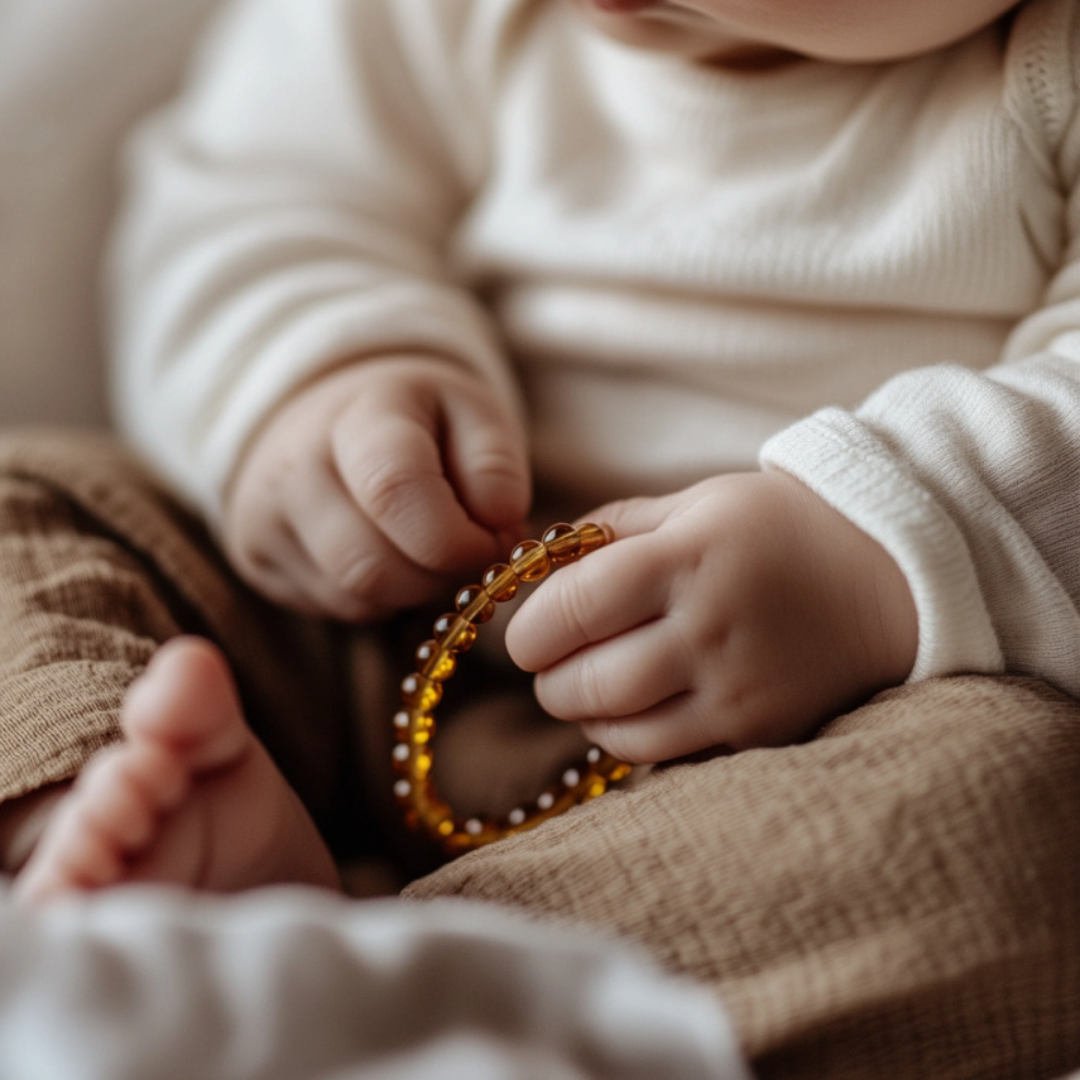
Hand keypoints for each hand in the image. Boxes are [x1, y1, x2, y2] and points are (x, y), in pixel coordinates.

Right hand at [223, 356, 530, 619]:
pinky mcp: (256, 557)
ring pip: (355, 596)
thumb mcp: (474, 414)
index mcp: (360, 414)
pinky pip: (334, 607)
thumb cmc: (420, 420)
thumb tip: (498, 528)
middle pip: (372, 565)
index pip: (395, 491)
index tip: (492, 540)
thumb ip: (495, 466)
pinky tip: (388, 554)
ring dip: (412, 589)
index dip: (456, 539)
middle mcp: (294, 464)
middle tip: (466, 549)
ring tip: (427, 546)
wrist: (331, 413)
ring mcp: (264, 515)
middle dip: (439, 574)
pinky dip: (379, 597)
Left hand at [506, 471, 917, 762]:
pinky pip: (667, 757)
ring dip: (586, 715)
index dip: (531, 628)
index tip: (530, 629)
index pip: (572, 608)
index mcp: (686, 558)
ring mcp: (737, 690)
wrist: (890, 577)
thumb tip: (539, 563)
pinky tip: (641, 708)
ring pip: (619, 733)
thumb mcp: (697, 503)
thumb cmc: (780, 529)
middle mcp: (709, 629)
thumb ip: (614, 528)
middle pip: (585, 683)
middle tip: (553, 662)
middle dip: (549, 678)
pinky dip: (634, 739)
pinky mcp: (759, 733)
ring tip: (594, 685)